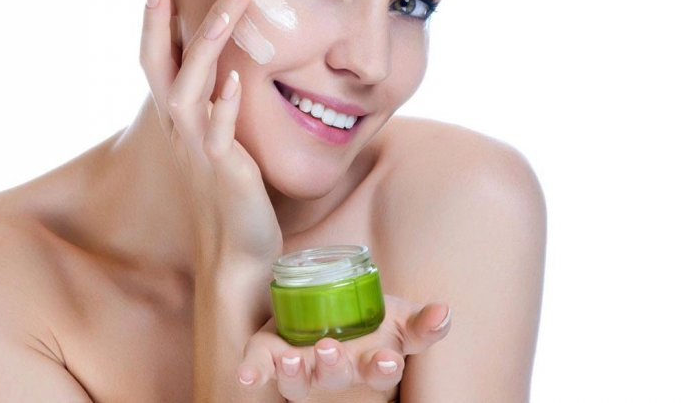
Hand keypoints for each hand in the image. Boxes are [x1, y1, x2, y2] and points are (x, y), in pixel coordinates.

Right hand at [140, 0, 283, 268]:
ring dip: (207, 46)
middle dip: (163, 18)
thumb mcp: (216, 139)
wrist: (236, 252)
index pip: (157, 59)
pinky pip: (219, 135)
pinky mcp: (224, 172)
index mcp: (179, 118)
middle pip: (160, 63)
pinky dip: (225, 107)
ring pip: (190, 88)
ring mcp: (198, 149)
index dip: (152, 21)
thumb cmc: (231, 193)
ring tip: (229, 7)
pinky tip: (237, 82)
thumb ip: (214, 104)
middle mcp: (180, 129)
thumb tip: (224, 69)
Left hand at [236, 294, 452, 399]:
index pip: (382, 370)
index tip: (387, 358)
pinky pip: (262, 368)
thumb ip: (421, 322)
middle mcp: (338, 374)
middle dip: (334, 367)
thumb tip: (445, 311)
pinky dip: (254, 372)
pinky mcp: (275, 360)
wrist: (333, 329)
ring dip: (296, 373)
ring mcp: (305, 372)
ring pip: (299, 381)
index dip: (384, 366)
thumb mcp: (399, 323)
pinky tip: (247, 377)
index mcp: (371, 363)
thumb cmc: (372, 329)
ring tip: (293, 360)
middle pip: (337, 376)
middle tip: (330, 350)